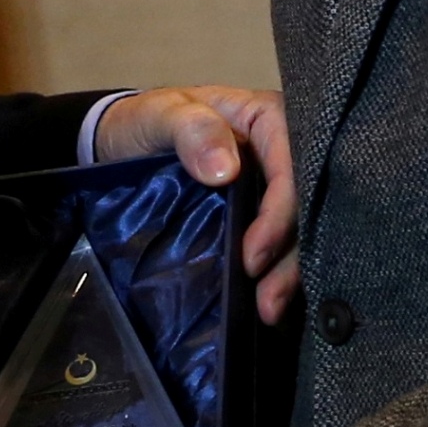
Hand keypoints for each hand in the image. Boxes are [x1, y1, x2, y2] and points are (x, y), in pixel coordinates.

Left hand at [95, 87, 299, 322]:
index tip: (253, 256)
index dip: (280, 211)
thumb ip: (191, 130)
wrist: (121, 146)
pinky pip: (281, 246)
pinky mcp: (263, 217)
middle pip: (306, 204)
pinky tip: (267, 305)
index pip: (292, 163)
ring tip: (269, 311)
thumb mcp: (159, 115)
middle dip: (292, 255)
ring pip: (299, 231)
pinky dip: (277, 275)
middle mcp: (282, 154)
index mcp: (269, 120)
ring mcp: (273, 189)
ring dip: (288, 274)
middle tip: (269, 301)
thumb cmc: (145, 122)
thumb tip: (226, 170)